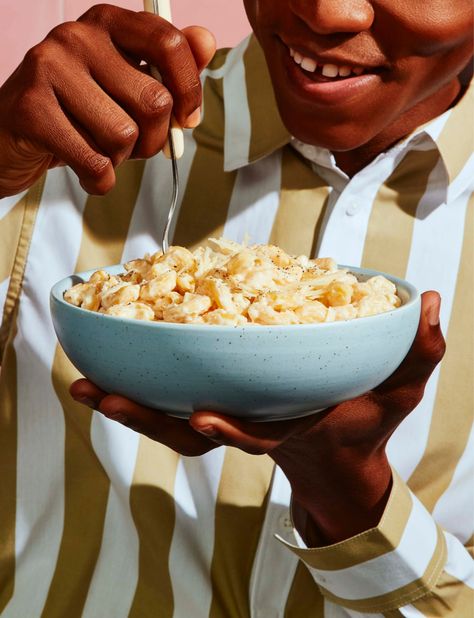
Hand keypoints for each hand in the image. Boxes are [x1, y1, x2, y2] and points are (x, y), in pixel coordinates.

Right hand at [0, 4, 215, 196]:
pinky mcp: (31, 110)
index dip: (189, 89)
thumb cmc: (78, 111)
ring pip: (124, 136)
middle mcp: (77, 36)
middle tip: (132, 146)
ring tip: (99, 151)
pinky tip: (88, 172)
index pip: (169, 43)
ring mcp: (48, 68)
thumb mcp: (125, 85)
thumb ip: (168, 67)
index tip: (186, 119)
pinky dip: (100, 180)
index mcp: (108, 23)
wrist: (12, 135)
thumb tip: (207, 41)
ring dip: (120, 160)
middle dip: (153, 140)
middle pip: (154, 102)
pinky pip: (94, 162)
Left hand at [70, 291, 444, 543]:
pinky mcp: (215, 401)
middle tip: (98, 394)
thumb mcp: (398, 390)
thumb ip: (418, 351)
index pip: (258, 433)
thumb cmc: (361, 418)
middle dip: (145, 417)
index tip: (204, 417)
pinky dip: (138, 385)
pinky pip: (170, 398)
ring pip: (170, 419)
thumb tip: (431, 304)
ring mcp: (227, 417)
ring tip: (82, 381)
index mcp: (288, 426)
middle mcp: (248, 425)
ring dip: (127, 403)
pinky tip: (107, 361)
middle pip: (192, 432)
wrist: (333, 447)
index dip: (232, 428)